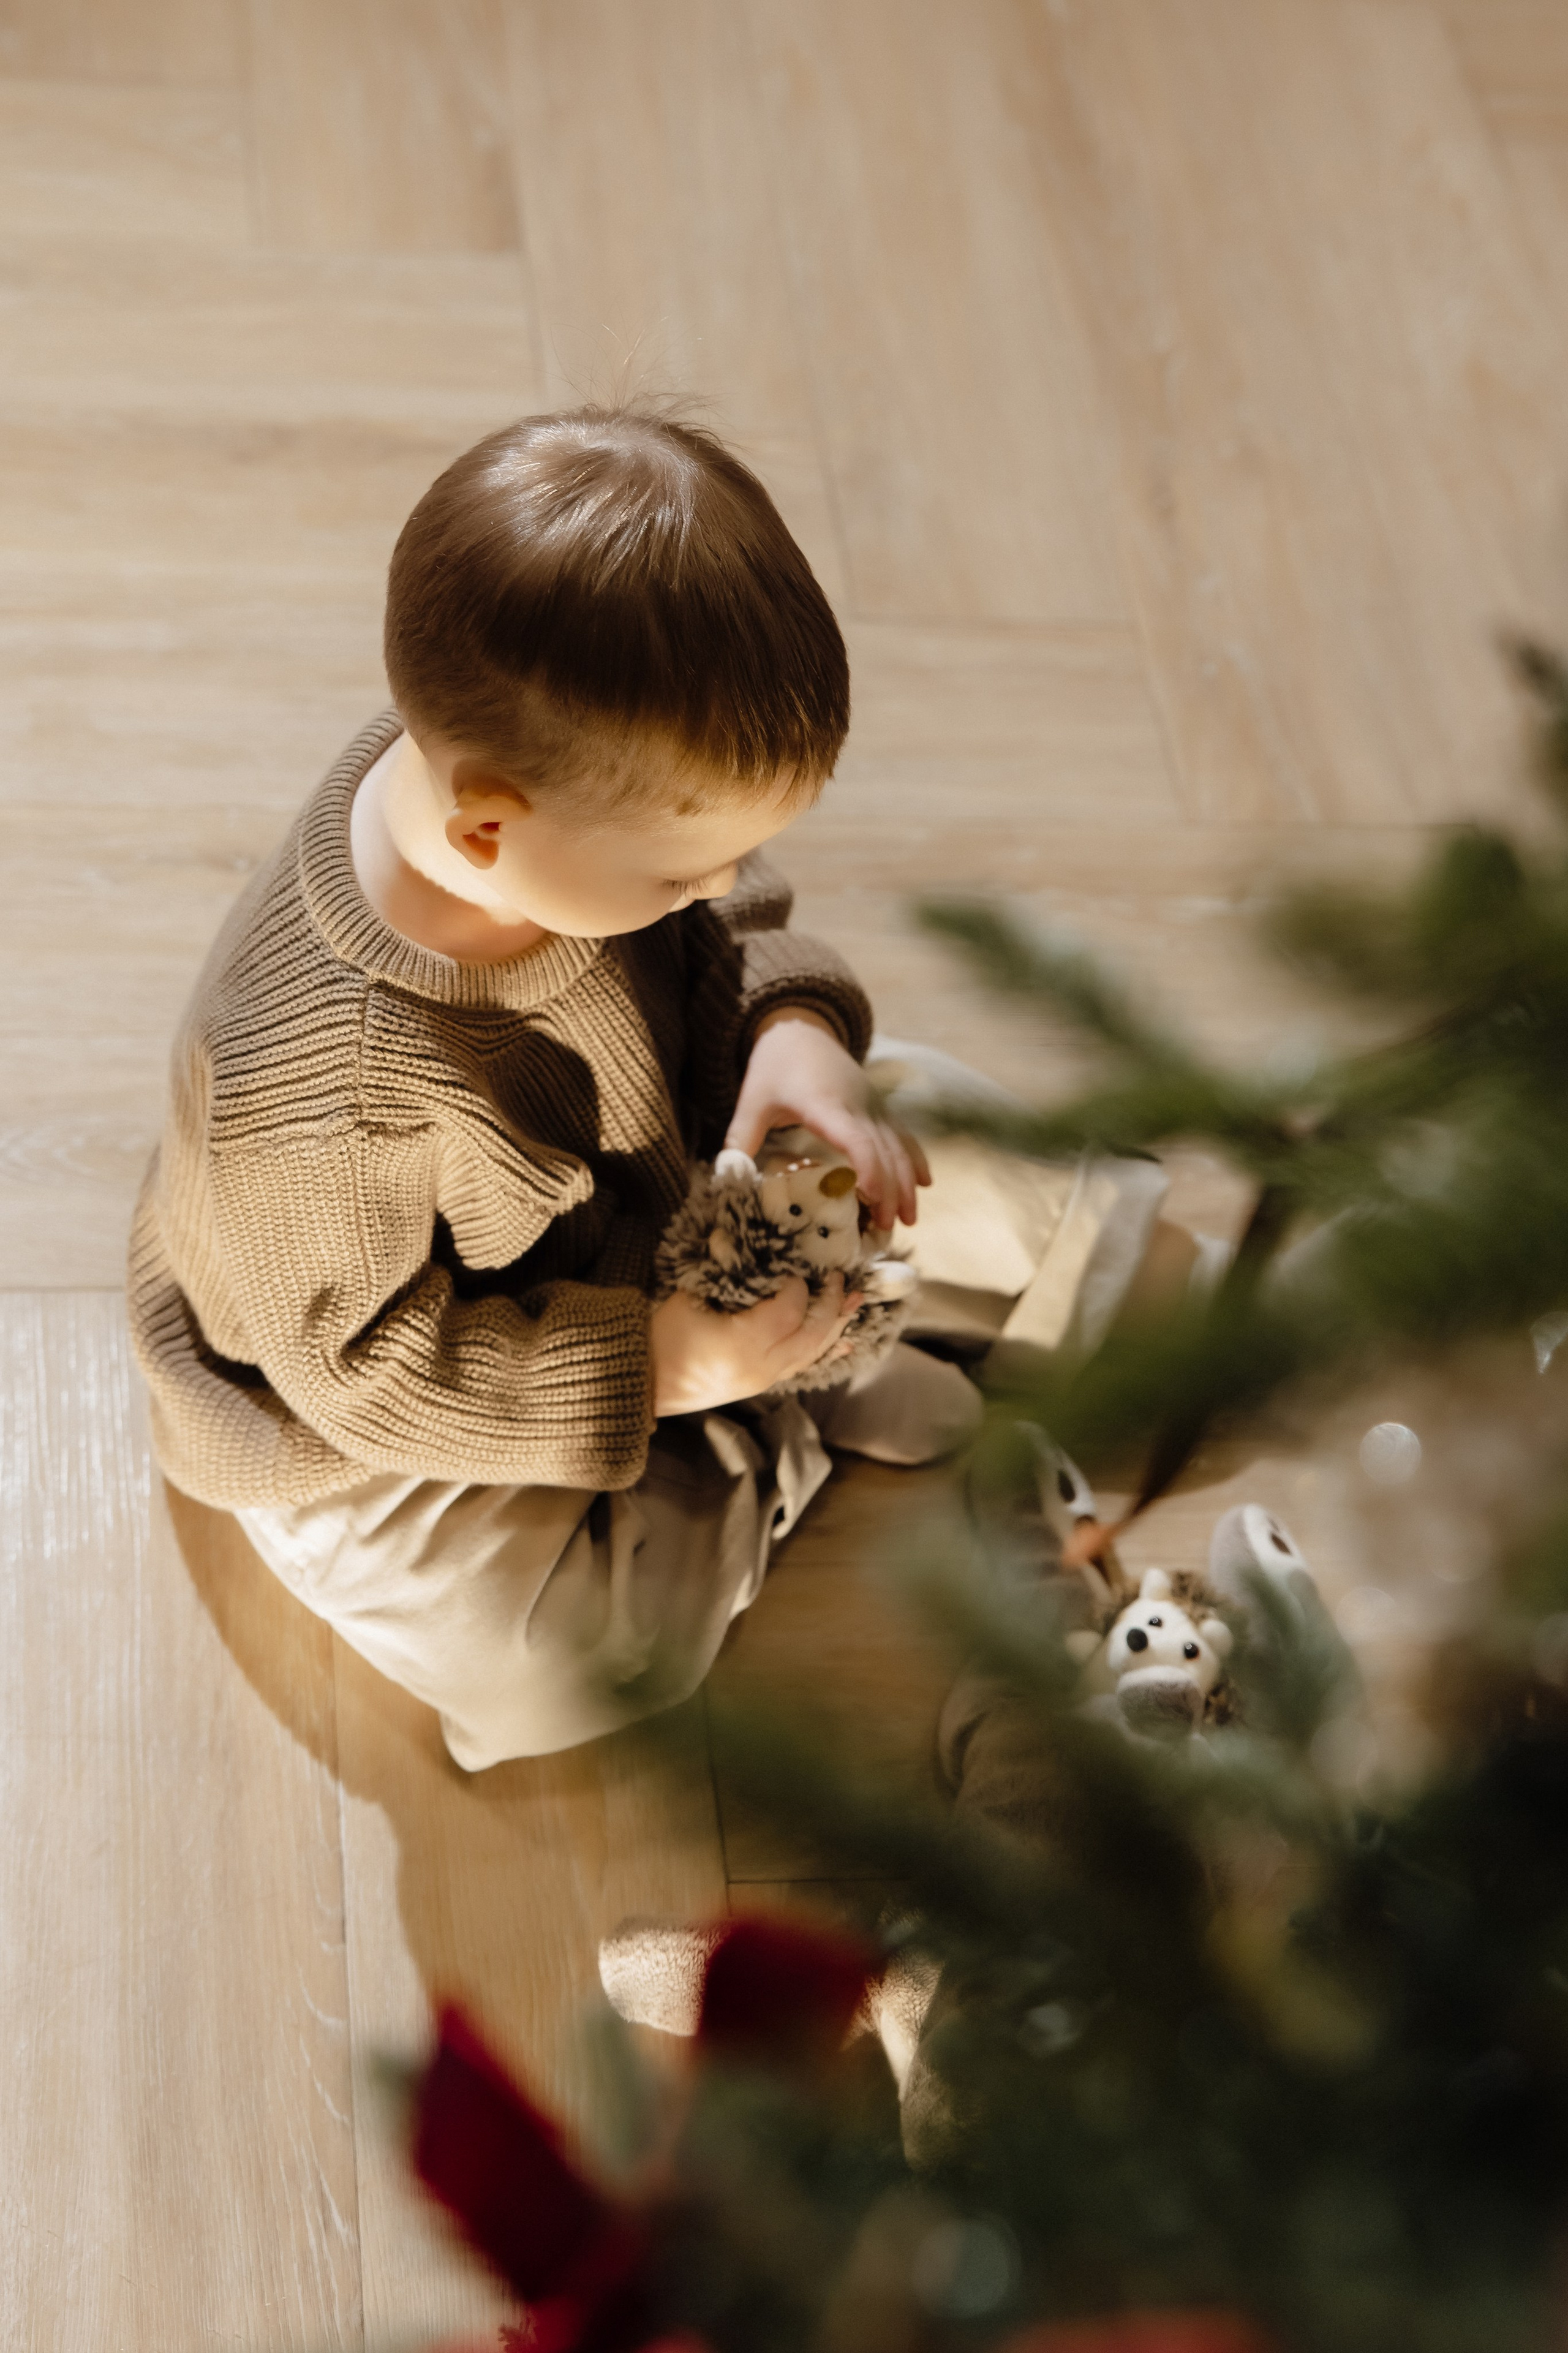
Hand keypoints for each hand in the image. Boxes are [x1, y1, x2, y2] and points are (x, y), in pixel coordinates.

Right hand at [650, 1274, 862, 1415]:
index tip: (796, 1267)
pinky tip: (844, 1341)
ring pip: (814, 1352)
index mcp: (743, 1343)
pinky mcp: (763, 1385)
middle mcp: (762, 1366)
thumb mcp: (690, 1297)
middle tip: (839, 1276)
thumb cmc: (662, 1337)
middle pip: (813, 1334)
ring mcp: (765, 1380)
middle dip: (829, 1303)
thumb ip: (724, 1270)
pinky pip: (803, 1367)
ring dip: (837, 1324)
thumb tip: (742, 1237)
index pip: (789, 1310)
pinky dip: (826, 1350)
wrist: (645, 1384)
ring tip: (856, 1301)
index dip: (798, 1285)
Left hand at [728, 1010, 931, 1228]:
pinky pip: (902, 1135)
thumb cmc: (773, 1068)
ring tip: (909, 1219)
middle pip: (883, 1150)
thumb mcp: (751, 1101)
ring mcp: (872, 1106)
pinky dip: (914, 1159)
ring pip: (898, 1145)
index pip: (855, 1138)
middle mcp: (856, 1105)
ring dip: (907, 1182)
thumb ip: (739, 1138)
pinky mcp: (878, 1108)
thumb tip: (728, 1177)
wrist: (801, 1030)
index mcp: (823, 1104)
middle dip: (891, 1190)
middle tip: (888, 1228)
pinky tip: (926, 1183)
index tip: (873, 1197)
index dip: (868, 1167)